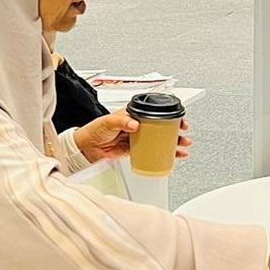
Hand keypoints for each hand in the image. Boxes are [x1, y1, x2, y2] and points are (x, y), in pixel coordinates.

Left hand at [74, 111, 192, 163]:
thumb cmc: (94, 130)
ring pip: (160, 140)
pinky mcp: (135, 150)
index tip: (178, 119)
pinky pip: (153, 151)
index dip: (169, 116)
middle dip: (175, 131)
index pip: (155, 113)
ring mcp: (138, 138)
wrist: (86, 148)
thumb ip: (121, 121)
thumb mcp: (108, 121)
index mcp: (133, 114)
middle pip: (161, 127)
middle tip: (183, 135)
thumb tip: (134, 123)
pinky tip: (172, 156)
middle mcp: (137, 125)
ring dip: (173, 143)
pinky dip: (163, 154)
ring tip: (182, 147)